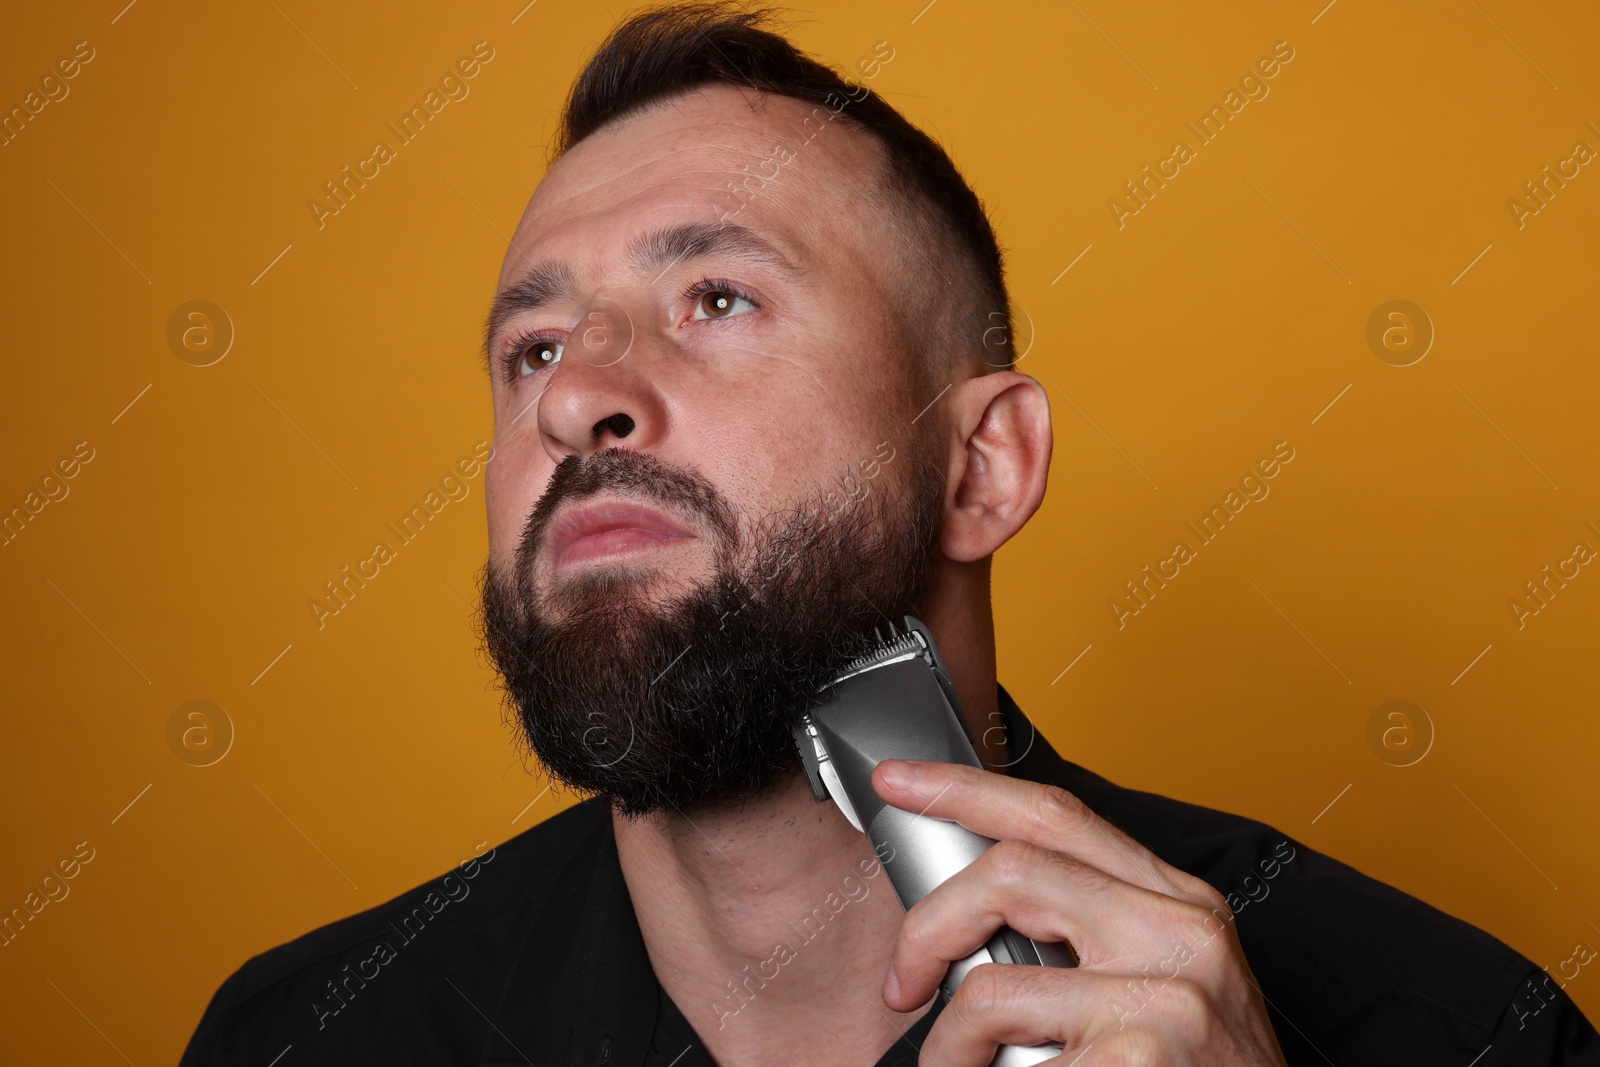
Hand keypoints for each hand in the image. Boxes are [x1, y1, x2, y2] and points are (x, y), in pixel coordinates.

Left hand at [871, 759, 1287, 1065]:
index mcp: (1180, 902)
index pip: (1056, 814)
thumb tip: (974, 911)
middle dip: (928, 925)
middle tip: (903, 981)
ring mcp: (1168, 997)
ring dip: (947, 1044)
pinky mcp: (1142, 1056)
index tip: (900, 781)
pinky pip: (1012, 1063)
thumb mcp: (1163, 983)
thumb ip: (1088, 933)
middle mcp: (1183, 932)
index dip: (963, 788)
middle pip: (1011, 871)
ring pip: (992, 985)